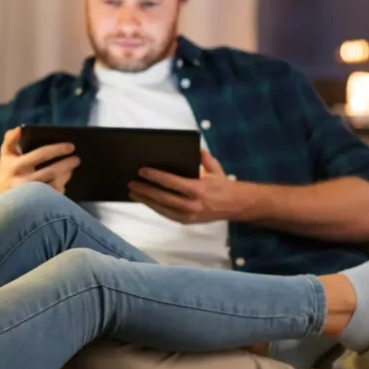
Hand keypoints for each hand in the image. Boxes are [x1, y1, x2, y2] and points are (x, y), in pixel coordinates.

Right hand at [0, 127, 80, 200]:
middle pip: (51, 172)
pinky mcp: (35, 204)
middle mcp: (23, 181)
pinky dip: (60, 188)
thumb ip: (11, 138)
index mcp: (17, 165)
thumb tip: (19, 129)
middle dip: (66, 164)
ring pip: (54, 186)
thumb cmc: (6, 167)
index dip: (58, 149)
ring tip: (71, 169)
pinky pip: (53, 196)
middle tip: (77, 159)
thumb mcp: (5, 151)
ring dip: (65, 176)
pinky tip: (63, 180)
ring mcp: (29, 195)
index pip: (41, 154)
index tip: (71, 146)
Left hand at [129, 149, 244, 223]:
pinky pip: (167, 215)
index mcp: (199, 189)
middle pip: (163, 197)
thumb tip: (192, 146)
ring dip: (145, 200)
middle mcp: (193, 204)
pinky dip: (155, 207)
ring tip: (133, 192)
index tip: (142, 171)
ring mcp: (189, 215)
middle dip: (145, 190)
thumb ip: (203, 157)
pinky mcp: (187, 222)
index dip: (155, 176)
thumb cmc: (223, 184)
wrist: (236, 206)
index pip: (172, 182)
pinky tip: (145, 201)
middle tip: (131, 182)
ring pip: (162, 208)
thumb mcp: (215, 168)